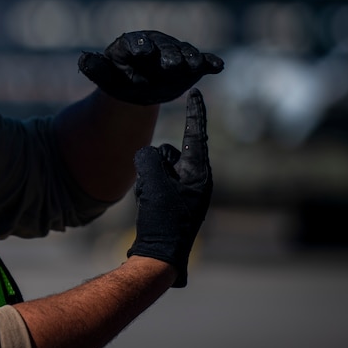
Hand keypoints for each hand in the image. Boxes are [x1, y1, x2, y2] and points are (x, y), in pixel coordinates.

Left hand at [78, 30, 223, 104]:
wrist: (139, 88)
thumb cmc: (119, 80)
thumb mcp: (105, 76)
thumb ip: (95, 68)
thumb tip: (83, 59)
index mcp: (133, 44)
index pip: (135, 43)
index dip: (138, 46)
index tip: (141, 52)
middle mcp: (157, 45)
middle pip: (164, 48)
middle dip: (168, 55)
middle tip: (171, 65)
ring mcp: (176, 53)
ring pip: (184, 53)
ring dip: (191, 58)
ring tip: (195, 66)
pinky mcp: (191, 65)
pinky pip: (202, 62)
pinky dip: (210, 63)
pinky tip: (218, 66)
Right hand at [127, 89, 212, 287]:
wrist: (160, 256)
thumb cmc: (162, 219)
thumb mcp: (154, 183)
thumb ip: (149, 158)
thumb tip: (147, 156)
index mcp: (200, 173)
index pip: (195, 134)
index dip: (194, 111)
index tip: (196, 90)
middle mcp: (196, 179)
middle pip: (168, 153)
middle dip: (154, 165)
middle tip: (152, 188)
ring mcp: (185, 191)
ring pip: (158, 167)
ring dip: (149, 179)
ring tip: (150, 201)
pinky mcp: (173, 201)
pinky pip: (155, 182)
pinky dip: (148, 189)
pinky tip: (148, 208)